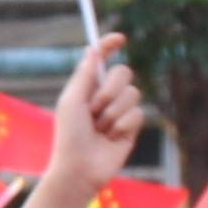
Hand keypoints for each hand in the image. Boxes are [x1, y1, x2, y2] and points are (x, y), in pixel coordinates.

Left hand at [36, 33, 141, 207]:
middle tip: (93, 110)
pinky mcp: (132, 126)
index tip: (120, 39)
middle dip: (109, 90)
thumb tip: (91, 50)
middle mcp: (105, 96)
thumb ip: (84, 76)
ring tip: (99, 129)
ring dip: (113, 112)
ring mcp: (120, 110)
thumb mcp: (72, 102)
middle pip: (123, 73)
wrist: (80, 168)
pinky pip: (138, 113)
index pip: (102, 60)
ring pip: (133, 93)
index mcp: (86, 87)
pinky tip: (111, 138)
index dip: (110, 46)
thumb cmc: (69, 136)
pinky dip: (122, 125)